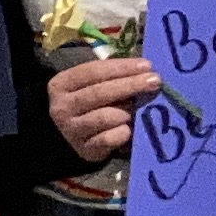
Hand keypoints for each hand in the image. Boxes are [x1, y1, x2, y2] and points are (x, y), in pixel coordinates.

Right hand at [45, 54, 162, 162]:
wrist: (74, 136)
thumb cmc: (90, 103)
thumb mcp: (93, 85)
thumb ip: (113, 76)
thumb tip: (145, 70)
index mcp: (61, 84)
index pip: (93, 71)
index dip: (121, 67)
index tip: (146, 65)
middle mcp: (62, 107)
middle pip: (100, 92)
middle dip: (130, 85)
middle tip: (155, 81)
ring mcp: (71, 130)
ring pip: (104, 117)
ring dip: (126, 111)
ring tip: (136, 109)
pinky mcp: (84, 149)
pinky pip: (108, 139)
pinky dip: (122, 133)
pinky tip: (129, 129)